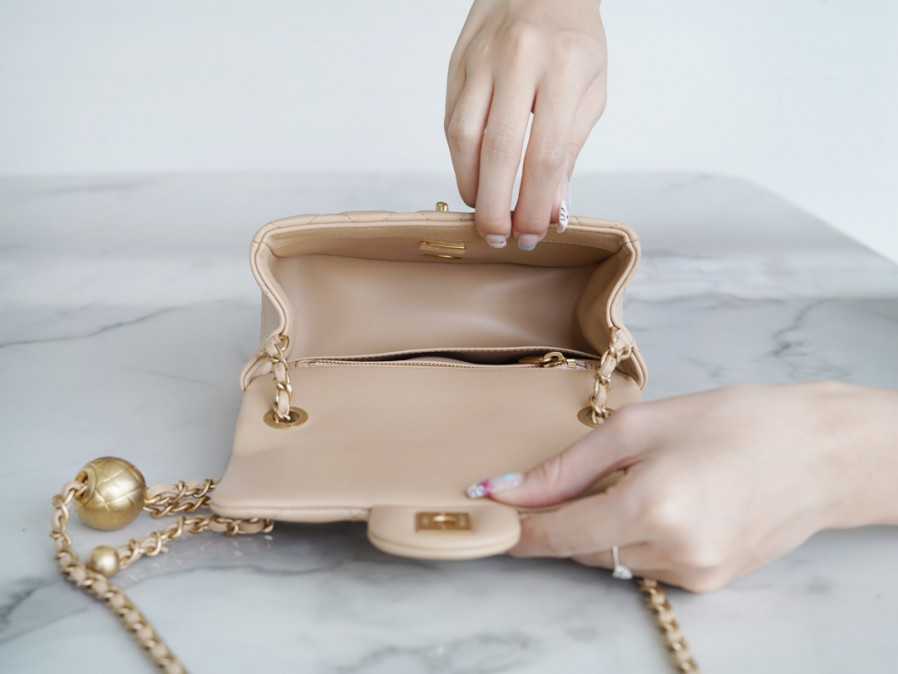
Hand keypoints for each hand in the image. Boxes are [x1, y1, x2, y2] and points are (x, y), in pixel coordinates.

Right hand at [445, 0, 606, 249]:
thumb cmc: (573, 39)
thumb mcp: (591, 89)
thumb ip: (570, 149)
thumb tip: (551, 209)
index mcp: (565, 67)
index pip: (546, 154)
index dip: (535, 203)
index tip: (531, 233)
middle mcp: (519, 60)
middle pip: (499, 151)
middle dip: (496, 204)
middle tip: (498, 237)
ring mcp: (481, 60)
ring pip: (463, 137)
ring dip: (471, 185)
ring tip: (483, 211)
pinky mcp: (456, 64)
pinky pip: (451, 121)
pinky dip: (460, 159)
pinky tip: (474, 177)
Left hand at [477, 383, 897, 591]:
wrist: (819, 451)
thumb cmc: (736, 421)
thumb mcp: (640, 426)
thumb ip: (568, 466)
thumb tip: (508, 489)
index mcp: (652, 507)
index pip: (559, 534)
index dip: (519, 528)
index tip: (488, 517)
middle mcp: (673, 552)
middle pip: (581, 548)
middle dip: (560, 519)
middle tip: (553, 484)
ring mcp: (695, 574)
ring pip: (611, 558)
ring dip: (601, 527)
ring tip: (632, 479)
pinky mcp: (710, 582)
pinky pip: (646, 564)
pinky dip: (636, 536)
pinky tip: (663, 500)